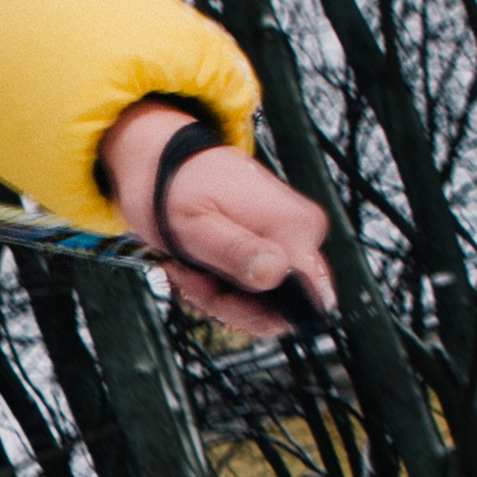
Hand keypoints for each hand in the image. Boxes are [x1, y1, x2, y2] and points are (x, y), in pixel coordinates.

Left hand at [100, 98, 334, 337]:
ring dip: (217, 297)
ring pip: (262, 304)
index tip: (216, 297)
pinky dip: (220, 288)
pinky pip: (254, 291)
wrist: (168, 163)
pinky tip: (199, 268)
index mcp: (292, 226)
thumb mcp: (196, 226)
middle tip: (192, 277)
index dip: (256, 313)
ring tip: (191, 267)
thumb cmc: (177, 187)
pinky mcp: (275, 248)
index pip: (307, 300)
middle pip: (280, 309)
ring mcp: (291, 241)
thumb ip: (236, 252)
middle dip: (228, 306)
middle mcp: (302, 233)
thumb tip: (276, 274)